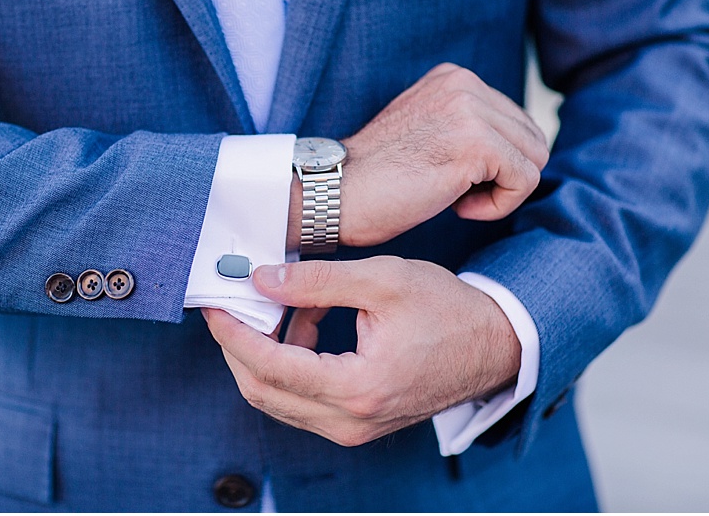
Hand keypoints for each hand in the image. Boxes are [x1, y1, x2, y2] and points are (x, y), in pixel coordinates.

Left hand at [202, 257, 520, 446]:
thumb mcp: (382, 280)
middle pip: (262, 391)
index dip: (232, 333)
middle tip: (233, 302)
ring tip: (283, 303)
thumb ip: (316, 281)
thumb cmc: (447, 310)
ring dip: (265, 352)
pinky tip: (304, 322)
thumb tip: (260, 278)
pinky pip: (302, 400)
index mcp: (357, 388)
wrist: (495, 345)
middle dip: (238, 345)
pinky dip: (289, 362)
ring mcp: (353, 429)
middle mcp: (350, 422)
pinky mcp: (356, 424)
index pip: (268, 367)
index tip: (213, 302)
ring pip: (278, 398)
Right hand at [333, 63, 548, 247]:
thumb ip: (465, 123)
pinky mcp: (477, 144)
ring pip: (534, 159)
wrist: (334, 193)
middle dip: (501, 173)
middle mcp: (464, 83)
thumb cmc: (374, 178)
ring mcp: (471, 110)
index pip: (515, 121)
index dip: (493, 161)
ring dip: (500, 190)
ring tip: (454, 198)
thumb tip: (523, 142)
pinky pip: (525, 182)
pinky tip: (457, 207)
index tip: (447, 175)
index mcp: (453, 77)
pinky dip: (498, 206)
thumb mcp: (425, 129)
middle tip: (453, 190)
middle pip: (531, 138)